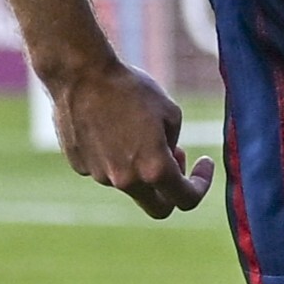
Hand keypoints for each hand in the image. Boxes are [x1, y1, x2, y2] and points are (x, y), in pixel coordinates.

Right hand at [47, 54, 209, 217]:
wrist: (80, 74)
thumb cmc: (130, 89)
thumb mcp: (170, 114)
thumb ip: (173, 146)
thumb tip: (168, 161)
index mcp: (154, 169)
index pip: (187, 199)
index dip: (201, 184)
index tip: (203, 163)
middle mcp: (125, 180)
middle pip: (158, 208)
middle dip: (172, 192)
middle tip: (175, 159)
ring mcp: (99, 176)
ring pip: (130, 182)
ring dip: (141, 166)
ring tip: (137, 128)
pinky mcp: (80, 166)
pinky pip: (105, 169)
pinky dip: (115, 156)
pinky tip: (110, 126)